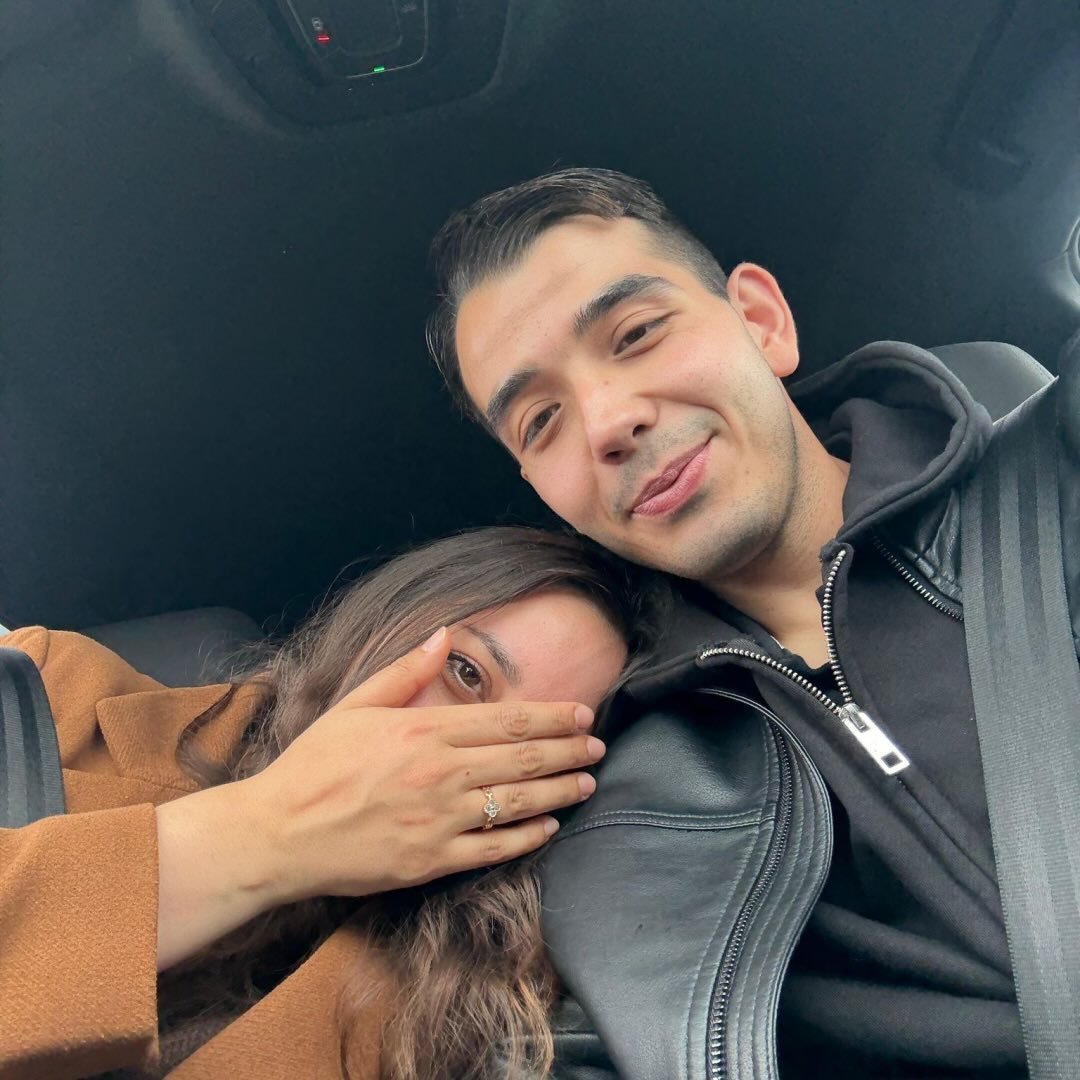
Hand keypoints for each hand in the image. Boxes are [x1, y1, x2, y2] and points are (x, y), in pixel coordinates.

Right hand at [237, 626, 605, 905]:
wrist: (277, 833)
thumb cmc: (313, 765)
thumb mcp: (355, 705)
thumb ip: (405, 672)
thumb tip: (444, 635)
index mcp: (424, 730)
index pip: (507, 720)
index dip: (552, 717)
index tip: (582, 713)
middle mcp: (440, 773)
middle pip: (523, 758)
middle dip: (568, 750)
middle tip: (599, 745)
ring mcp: (439, 820)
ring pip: (517, 802)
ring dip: (559, 791)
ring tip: (588, 782)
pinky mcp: (430, 862)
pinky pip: (492, 851)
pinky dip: (527, 838)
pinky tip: (549, 827)